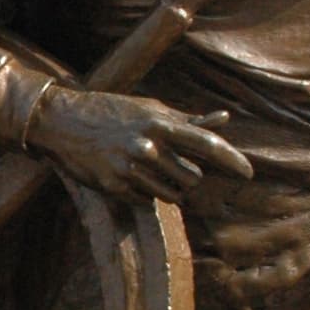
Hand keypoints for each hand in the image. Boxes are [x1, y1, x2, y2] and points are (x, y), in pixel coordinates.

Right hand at [27, 84, 252, 199]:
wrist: (61, 121)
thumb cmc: (112, 111)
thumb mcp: (149, 109)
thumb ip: (186, 120)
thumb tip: (223, 119)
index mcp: (159, 124)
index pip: (207, 145)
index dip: (232, 160)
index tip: (248, 173)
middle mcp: (147, 148)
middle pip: (192, 177)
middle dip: (188, 176)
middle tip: (169, 165)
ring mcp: (130, 170)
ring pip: (172, 194)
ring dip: (167, 186)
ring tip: (145, 168)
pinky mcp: (115, 187)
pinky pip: (146, 200)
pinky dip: (143, 192)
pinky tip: (127, 174)